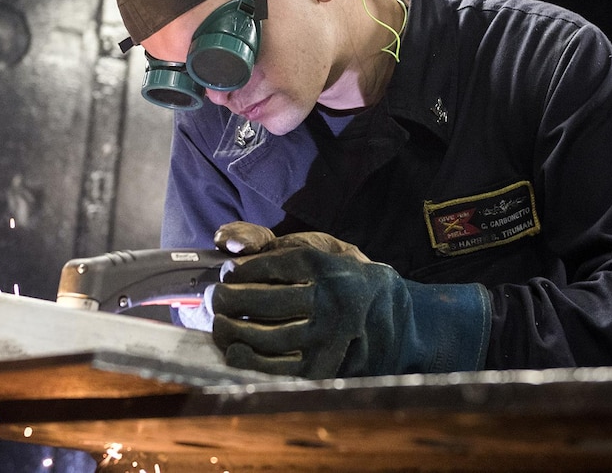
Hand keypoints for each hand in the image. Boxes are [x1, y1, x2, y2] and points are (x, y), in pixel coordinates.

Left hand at [210, 222, 491, 378]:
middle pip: (265, 301)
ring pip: (268, 337)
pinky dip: (250, 361)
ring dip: (232, 331)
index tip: (228, 273)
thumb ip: (270, 242)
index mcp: (329, 264)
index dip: (242, 270)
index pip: (272, 265)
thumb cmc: (344, 278)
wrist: (397, 320)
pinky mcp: (327, 367)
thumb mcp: (319, 248)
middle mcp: (333, 299)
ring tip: (219, 323)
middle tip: (215, 298)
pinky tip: (234, 350)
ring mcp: (332, 337)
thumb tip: (226, 242)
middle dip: (228, 300)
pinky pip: (279, 369)